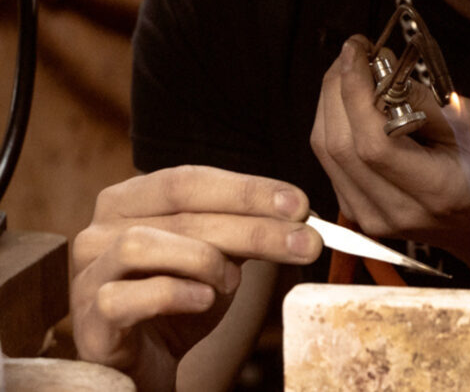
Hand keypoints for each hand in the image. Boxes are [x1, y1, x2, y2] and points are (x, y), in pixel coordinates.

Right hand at [71, 166, 320, 390]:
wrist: (147, 365)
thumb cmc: (181, 302)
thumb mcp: (219, 258)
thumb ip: (247, 230)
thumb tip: (302, 215)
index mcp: (131, 198)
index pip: (191, 180)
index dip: (247, 190)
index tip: (299, 204)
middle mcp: (101, 227)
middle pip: (181, 213)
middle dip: (253, 226)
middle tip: (306, 242)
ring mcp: (88, 272)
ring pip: (143, 244)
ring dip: (203, 259)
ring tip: (231, 282)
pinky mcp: (88, 318)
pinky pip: (124, 297)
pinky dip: (172, 294)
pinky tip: (204, 300)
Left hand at [310, 37, 469, 283]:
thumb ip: (431, 103)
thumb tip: (386, 74)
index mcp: (432, 191)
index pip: (370, 141)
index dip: (355, 90)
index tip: (358, 50)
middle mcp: (393, 212)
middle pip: (337, 145)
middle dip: (337, 88)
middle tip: (355, 53)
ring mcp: (372, 218)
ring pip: (326, 152)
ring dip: (332, 103)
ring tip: (354, 71)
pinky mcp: (361, 213)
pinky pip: (332, 163)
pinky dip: (336, 124)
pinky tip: (355, 103)